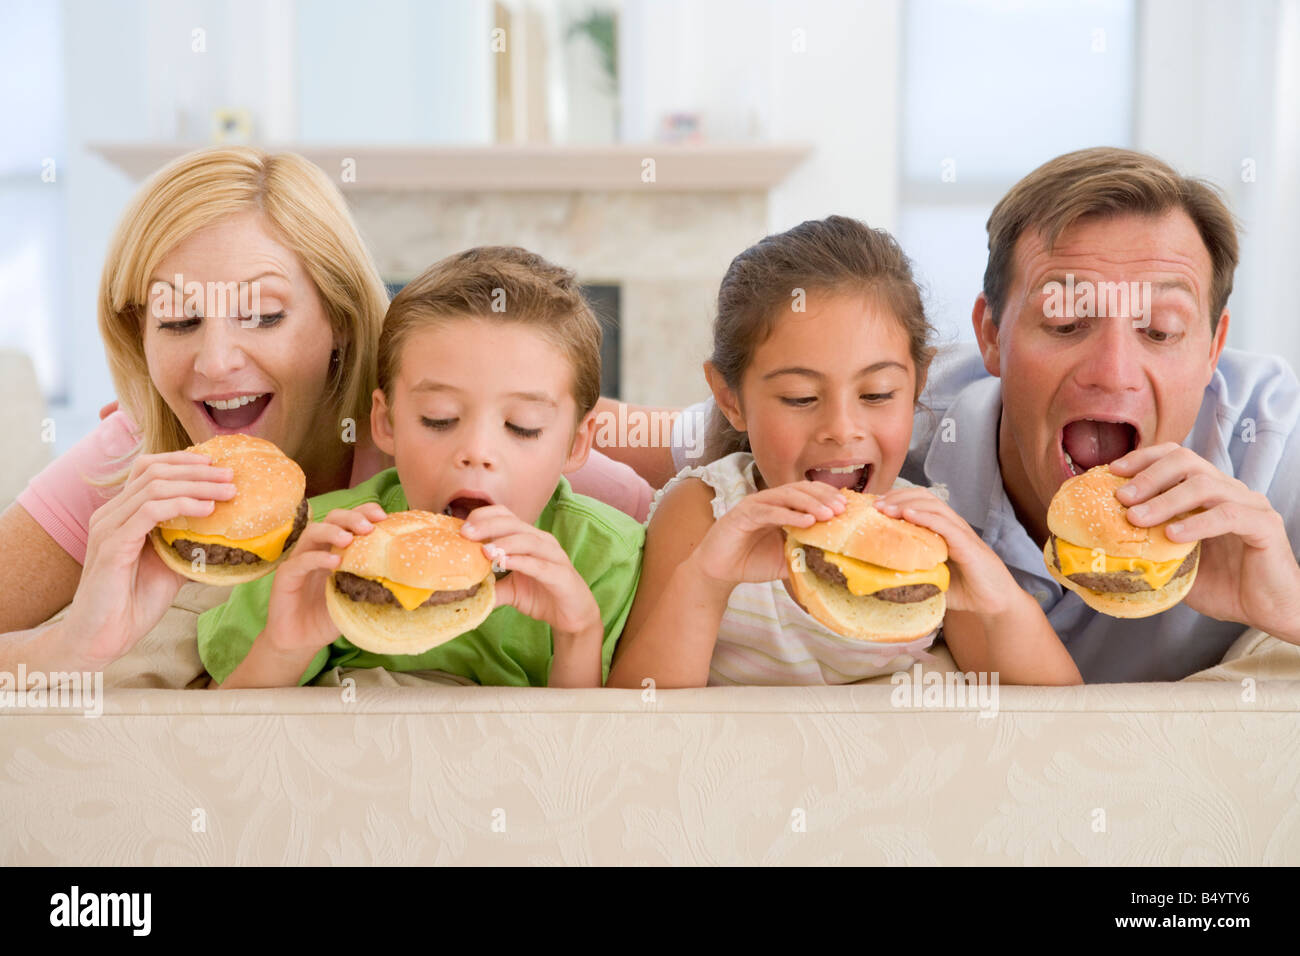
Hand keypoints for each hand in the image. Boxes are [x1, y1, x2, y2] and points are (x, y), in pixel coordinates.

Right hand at [64, 451, 236, 667]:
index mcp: (121, 514)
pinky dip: (182, 505)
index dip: (183, 462)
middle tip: (230, 476)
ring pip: (155, 487)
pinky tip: (207, 510)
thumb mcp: (171, 565)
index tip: (217, 467)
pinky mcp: (112, 546)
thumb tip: (227, 533)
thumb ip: (189, 543)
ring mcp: (109, 528)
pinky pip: (148, 512)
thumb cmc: (134, 603)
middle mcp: (111, 514)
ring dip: (197, 486)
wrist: (103, 638)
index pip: (149, 469)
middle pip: (155, 472)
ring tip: (227, 492)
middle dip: (197, 471)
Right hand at [265, 503, 387, 653]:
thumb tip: (408, 581)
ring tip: (348, 540)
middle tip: (368, 527)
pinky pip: (300, 561)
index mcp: (335, 548)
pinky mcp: (285, 577)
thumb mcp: (357, 598)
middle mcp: (317, 549)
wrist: (301, 641)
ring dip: (332, 531)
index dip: (365, 512)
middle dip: (351, 517)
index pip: (349, 520)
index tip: (384, 516)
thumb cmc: (330, 617)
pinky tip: (334, 562)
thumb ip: (374, 585)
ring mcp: (300, 560)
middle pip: (332, 518)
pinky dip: (317, 557)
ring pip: (312, 532)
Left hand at [460, 505, 599, 636]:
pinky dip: (521, 562)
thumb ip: (489, 585)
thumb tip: (461, 588)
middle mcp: (542, 542)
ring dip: (504, 543)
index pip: (505, 516)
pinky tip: (504, 563)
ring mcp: (554, 556)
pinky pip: (540, 565)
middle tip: (466, 534)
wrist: (573, 617)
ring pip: (528, 540)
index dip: (484, 517)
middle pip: (513, 523)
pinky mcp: (561, 575)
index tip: (461, 528)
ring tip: (484, 551)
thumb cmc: (542, 595)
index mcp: (529, 538)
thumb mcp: (510, 590)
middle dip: (488, 526)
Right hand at [690, 480, 845, 586]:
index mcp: (780, 507)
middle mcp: (768, 501)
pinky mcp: (742, 515)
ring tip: (829, 514)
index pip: (809, 493)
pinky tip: (806, 522)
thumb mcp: (786, 558)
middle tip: (843, 509)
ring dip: (810, 503)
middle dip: (824, 497)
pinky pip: (769, 511)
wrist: (719, 572)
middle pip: (801, 489)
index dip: (828, 497)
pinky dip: (788, 515)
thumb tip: (836, 559)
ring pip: (786, 496)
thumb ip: (805, 553)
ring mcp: (754, 505)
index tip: (848, 508)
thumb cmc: (751, 562)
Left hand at [874, 487, 1017, 615]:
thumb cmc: (964, 590)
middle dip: (896, 496)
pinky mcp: (968, 545)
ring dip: (906, 503)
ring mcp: (961, 533)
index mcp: (941, 529)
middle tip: (873, 505)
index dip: (895, 499)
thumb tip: (878, 581)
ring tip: (885, 509)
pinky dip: (925, 517)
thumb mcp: (930, 579)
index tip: (873, 506)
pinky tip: (908, 516)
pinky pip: (945, 525)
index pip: (918, 503)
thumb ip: (910, 575)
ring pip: (933, 506)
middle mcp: (951, 525)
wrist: (994, 603)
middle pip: (923, 497)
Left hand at [1110, 444, 1299, 637]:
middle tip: (1122, 497)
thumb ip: (1147, 547)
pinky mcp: (1265, 526)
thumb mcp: (1174, 562)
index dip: (1143, 459)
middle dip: (1149, 475)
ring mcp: (1249, 505)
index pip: (1175, 457)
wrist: (1267, 611)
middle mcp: (1229, 491)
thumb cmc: (1222, 585)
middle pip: (1187, 461)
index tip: (1113, 472)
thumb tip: (1101, 543)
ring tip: (1137, 518)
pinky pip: (1229, 516)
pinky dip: (1197, 523)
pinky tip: (1173, 536)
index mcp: (1207, 492)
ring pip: (1205, 485)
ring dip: (1165, 500)